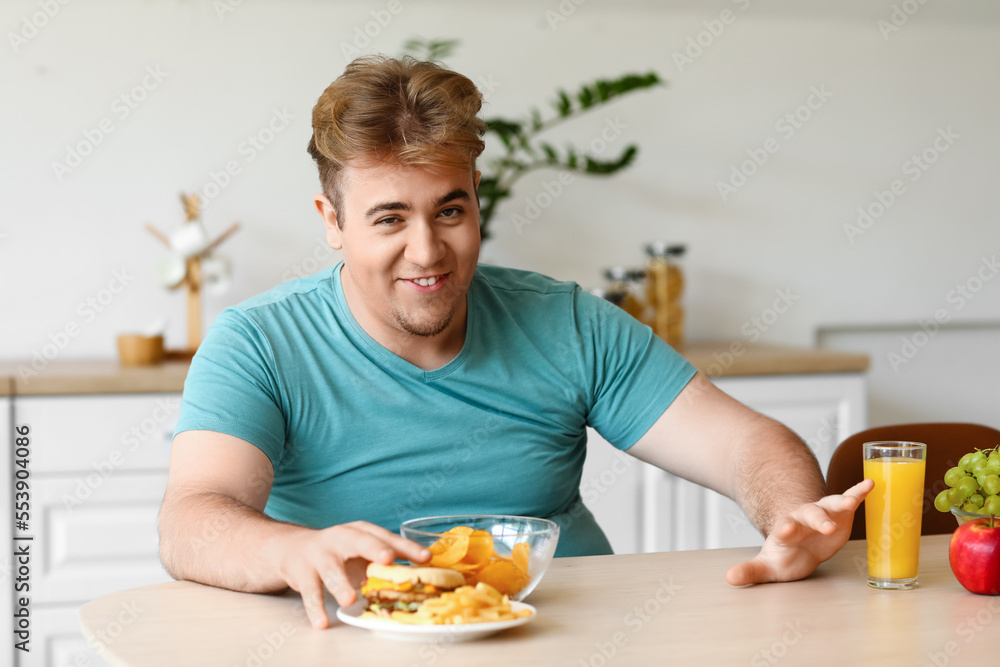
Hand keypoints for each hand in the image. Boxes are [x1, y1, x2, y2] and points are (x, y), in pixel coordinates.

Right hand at [275, 521, 430, 628]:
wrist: (293, 548)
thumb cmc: (338, 552)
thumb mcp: (361, 550)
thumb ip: (385, 561)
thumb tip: (420, 577)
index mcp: (361, 531)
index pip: (386, 537)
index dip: (406, 547)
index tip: (426, 557)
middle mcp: (341, 538)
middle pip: (359, 541)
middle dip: (374, 548)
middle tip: (387, 559)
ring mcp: (319, 554)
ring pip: (330, 569)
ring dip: (340, 584)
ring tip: (350, 600)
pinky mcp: (302, 572)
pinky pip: (310, 592)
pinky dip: (315, 608)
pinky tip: (322, 622)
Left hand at [725, 478, 873, 585]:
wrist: (800, 544)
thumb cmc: (785, 556)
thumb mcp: (769, 567)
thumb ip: (750, 571)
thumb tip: (729, 578)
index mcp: (785, 531)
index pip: (784, 529)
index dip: (785, 529)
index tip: (785, 530)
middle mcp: (803, 518)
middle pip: (809, 515)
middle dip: (817, 519)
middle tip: (827, 525)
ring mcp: (822, 513)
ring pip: (830, 505)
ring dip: (841, 502)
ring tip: (853, 500)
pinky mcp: (839, 513)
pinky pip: (849, 499)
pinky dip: (859, 492)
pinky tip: (870, 484)